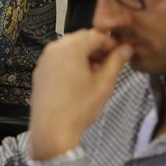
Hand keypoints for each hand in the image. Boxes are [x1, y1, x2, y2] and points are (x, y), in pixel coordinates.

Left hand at [27, 30, 131, 160]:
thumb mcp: (104, 84)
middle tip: (111, 65)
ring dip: (85, 56)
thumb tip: (126, 48)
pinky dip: (71, 64)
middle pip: (81, 39)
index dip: (112, 43)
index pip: (96, 35)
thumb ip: (116, 62)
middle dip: (97, 49)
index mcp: (70, 47)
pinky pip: (59, 60)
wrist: (52, 131)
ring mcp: (44, 60)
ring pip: (69, 49)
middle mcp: (54, 49)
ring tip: (97, 75)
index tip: (122, 53)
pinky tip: (81, 81)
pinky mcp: (40, 72)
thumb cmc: (78, 108)